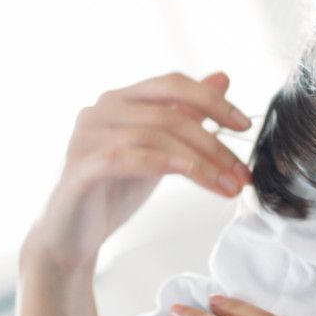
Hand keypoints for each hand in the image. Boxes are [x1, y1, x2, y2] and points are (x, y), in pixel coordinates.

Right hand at [28, 72, 252, 269]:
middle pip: (170, 113)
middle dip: (214, 144)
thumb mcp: (159, 151)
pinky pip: (128, 156)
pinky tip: (192, 174)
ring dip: (201, 162)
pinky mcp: (80, 166)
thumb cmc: (113, 192)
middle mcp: (100, 109)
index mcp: (120, 99)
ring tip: (227, 187)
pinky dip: (165, 162)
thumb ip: (186, 114)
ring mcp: (86, 136)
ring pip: (155, 135)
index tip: (244, 125)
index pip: (172, 83)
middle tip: (242, 174)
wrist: (71, 238)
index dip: (212, 101)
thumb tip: (222, 78)